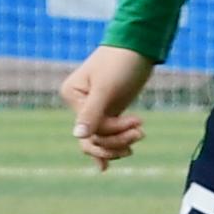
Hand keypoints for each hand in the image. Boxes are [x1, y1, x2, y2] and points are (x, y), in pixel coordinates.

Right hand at [60, 44, 155, 170]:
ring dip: (119, 142)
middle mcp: (79, 104)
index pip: (90, 127)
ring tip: (141, 135)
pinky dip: (108, 148)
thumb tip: (78, 136)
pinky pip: (105, 133)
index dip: (113, 130)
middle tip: (141, 134)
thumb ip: (91, 113)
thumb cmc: (121, 63)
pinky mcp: (108, 109)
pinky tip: (104, 167)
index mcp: (72, 95)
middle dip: (116, 141)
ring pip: (101, 138)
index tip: (137, 122)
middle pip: (93, 137)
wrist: (139, 46)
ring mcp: (93, 108)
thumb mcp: (106, 88)